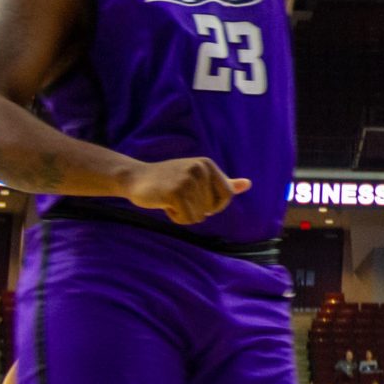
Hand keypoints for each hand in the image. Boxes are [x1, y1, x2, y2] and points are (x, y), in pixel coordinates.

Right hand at [119, 157, 249, 225]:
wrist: (135, 178)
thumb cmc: (168, 180)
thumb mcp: (197, 178)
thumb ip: (222, 182)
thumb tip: (247, 184)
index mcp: (207, 165)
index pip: (227, 195)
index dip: (214, 205)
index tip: (198, 200)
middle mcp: (200, 169)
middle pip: (213, 208)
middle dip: (195, 208)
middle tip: (177, 196)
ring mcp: (187, 179)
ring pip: (200, 216)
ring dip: (184, 213)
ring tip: (170, 199)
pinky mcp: (175, 192)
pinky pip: (188, 219)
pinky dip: (177, 218)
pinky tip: (165, 205)